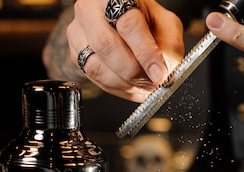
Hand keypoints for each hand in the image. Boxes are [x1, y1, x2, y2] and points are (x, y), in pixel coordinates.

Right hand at [67, 0, 184, 101]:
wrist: (118, 19)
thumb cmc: (142, 18)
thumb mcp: (164, 23)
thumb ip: (169, 45)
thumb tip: (163, 71)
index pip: (128, 25)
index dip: (145, 53)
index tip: (159, 73)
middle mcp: (89, 10)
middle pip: (107, 46)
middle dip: (134, 73)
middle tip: (152, 83)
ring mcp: (78, 32)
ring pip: (96, 67)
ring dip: (124, 84)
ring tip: (144, 87)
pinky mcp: (74, 54)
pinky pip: (93, 79)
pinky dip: (116, 89)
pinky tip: (131, 87)